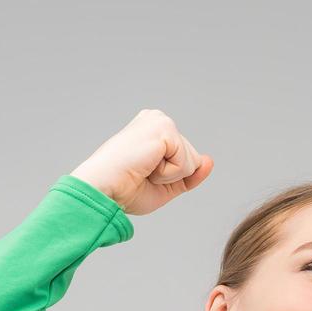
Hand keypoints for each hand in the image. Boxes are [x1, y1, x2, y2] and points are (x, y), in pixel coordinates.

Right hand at [70, 108, 213, 215]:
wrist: (103, 189)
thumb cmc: (124, 189)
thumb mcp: (166, 185)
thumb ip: (190, 174)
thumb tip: (208, 161)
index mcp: (154, 131)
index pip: (185, 160)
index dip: (172, 177)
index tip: (142, 174)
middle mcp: (158, 120)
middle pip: (192, 159)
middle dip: (172, 176)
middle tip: (141, 173)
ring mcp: (160, 121)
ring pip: (192, 161)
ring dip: (169, 176)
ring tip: (142, 169)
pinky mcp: (164, 128)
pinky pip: (186, 163)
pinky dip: (168, 174)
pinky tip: (146, 166)